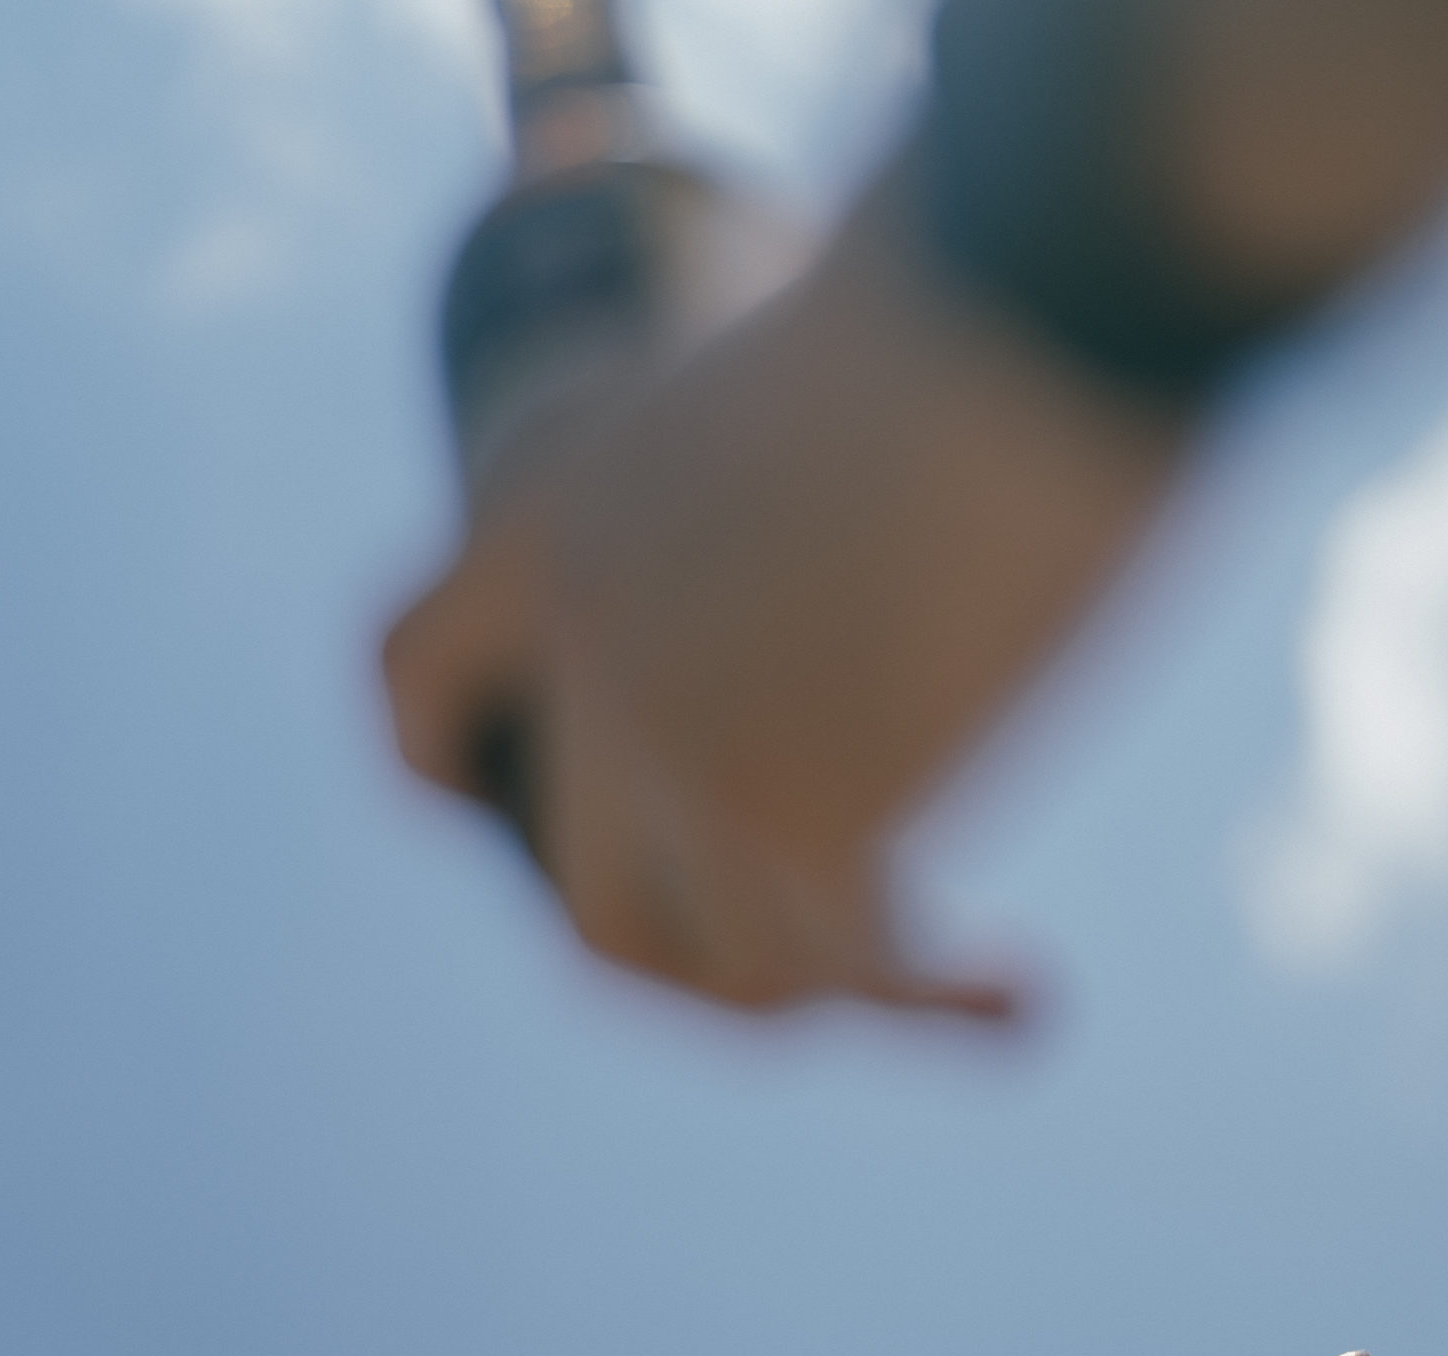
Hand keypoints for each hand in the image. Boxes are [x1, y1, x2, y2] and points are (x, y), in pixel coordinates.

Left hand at [383, 191, 1177, 1014]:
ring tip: (931, 976)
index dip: (448, 769)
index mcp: (551, 515)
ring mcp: (674, 741)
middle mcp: (583, 647)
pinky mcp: (793, 809)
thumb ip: (768, 546)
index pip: (409, 675)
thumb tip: (834, 653)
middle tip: (811, 965)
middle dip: (699, 963)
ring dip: (833, 991)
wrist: (1037, 259)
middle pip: (590, 897)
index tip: (493, 819)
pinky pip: (851, 969)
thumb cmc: (978, 283)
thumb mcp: (808, 408)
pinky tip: (1016, 997)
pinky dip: (931, 1004)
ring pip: (729, 961)